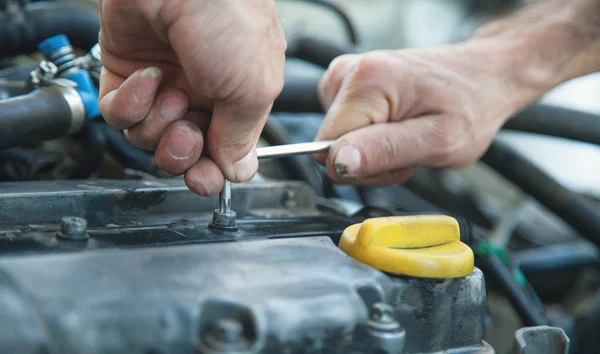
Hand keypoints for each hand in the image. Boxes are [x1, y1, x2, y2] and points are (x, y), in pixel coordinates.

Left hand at [98, 0, 285, 194]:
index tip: (207, 179)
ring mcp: (164, 84)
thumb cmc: (229, 17)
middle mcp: (202, 94)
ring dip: (159, 124)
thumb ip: (242, 136)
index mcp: (239, 97)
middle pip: (185, 152)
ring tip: (170, 93)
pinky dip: (132, 104)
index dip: (214, 172)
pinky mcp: (128, 73)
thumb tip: (237, 170)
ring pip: (150, 138)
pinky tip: (147, 77)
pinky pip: (122, 115)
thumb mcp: (253, 87)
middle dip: (183, 154)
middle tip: (187, 137)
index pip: (224, 152)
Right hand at [315, 44, 535, 184]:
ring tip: (407, 136)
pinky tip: (396, 127)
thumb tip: (337, 163)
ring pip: (335, 141)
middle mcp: (350, 71)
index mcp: (368, 81)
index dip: (363, 167)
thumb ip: (383, 151)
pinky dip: (369, 137)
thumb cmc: (471, 106)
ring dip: (371, 152)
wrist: (485, 76)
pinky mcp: (348, 83)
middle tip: (408, 149)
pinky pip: (342, 128)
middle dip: (368, 161)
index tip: (398, 159)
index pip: (328, 149)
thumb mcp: (437, 141)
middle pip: (330, 146)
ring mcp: (347, 75)